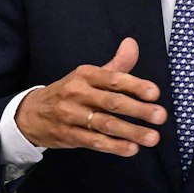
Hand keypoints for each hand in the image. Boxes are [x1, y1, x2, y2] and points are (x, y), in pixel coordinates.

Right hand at [14, 37, 165, 155]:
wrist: (32, 113)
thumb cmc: (69, 92)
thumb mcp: (88, 75)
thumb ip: (115, 65)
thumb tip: (133, 44)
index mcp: (85, 75)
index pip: (114, 79)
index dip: (135, 85)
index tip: (155, 93)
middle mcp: (77, 93)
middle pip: (112, 102)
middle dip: (138, 110)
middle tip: (161, 116)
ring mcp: (71, 115)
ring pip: (105, 124)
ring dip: (131, 131)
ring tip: (152, 137)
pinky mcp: (68, 135)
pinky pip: (94, 142)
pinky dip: (114, 146)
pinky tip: (132, 149)